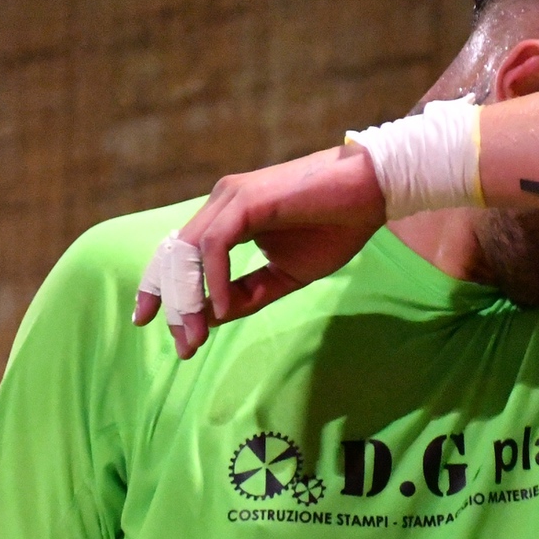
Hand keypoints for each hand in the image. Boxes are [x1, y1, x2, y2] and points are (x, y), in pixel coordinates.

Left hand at [133, 145, 385, 358]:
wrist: (371, 191)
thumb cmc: (335, 227)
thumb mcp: (286, 274)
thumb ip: (249, 294)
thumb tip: (211, 318)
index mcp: (227, 217)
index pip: (181, 257)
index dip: (167, 292)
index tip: (168, 331)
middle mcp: (221, 204)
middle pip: (175, 257)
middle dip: (174, 304)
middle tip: (184, 347)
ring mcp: (231, 199)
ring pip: (187, 252)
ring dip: (189, 299)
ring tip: (196, 336)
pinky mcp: (246, 200)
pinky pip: (215, 246)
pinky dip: (215, 280)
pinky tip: (223, 309)